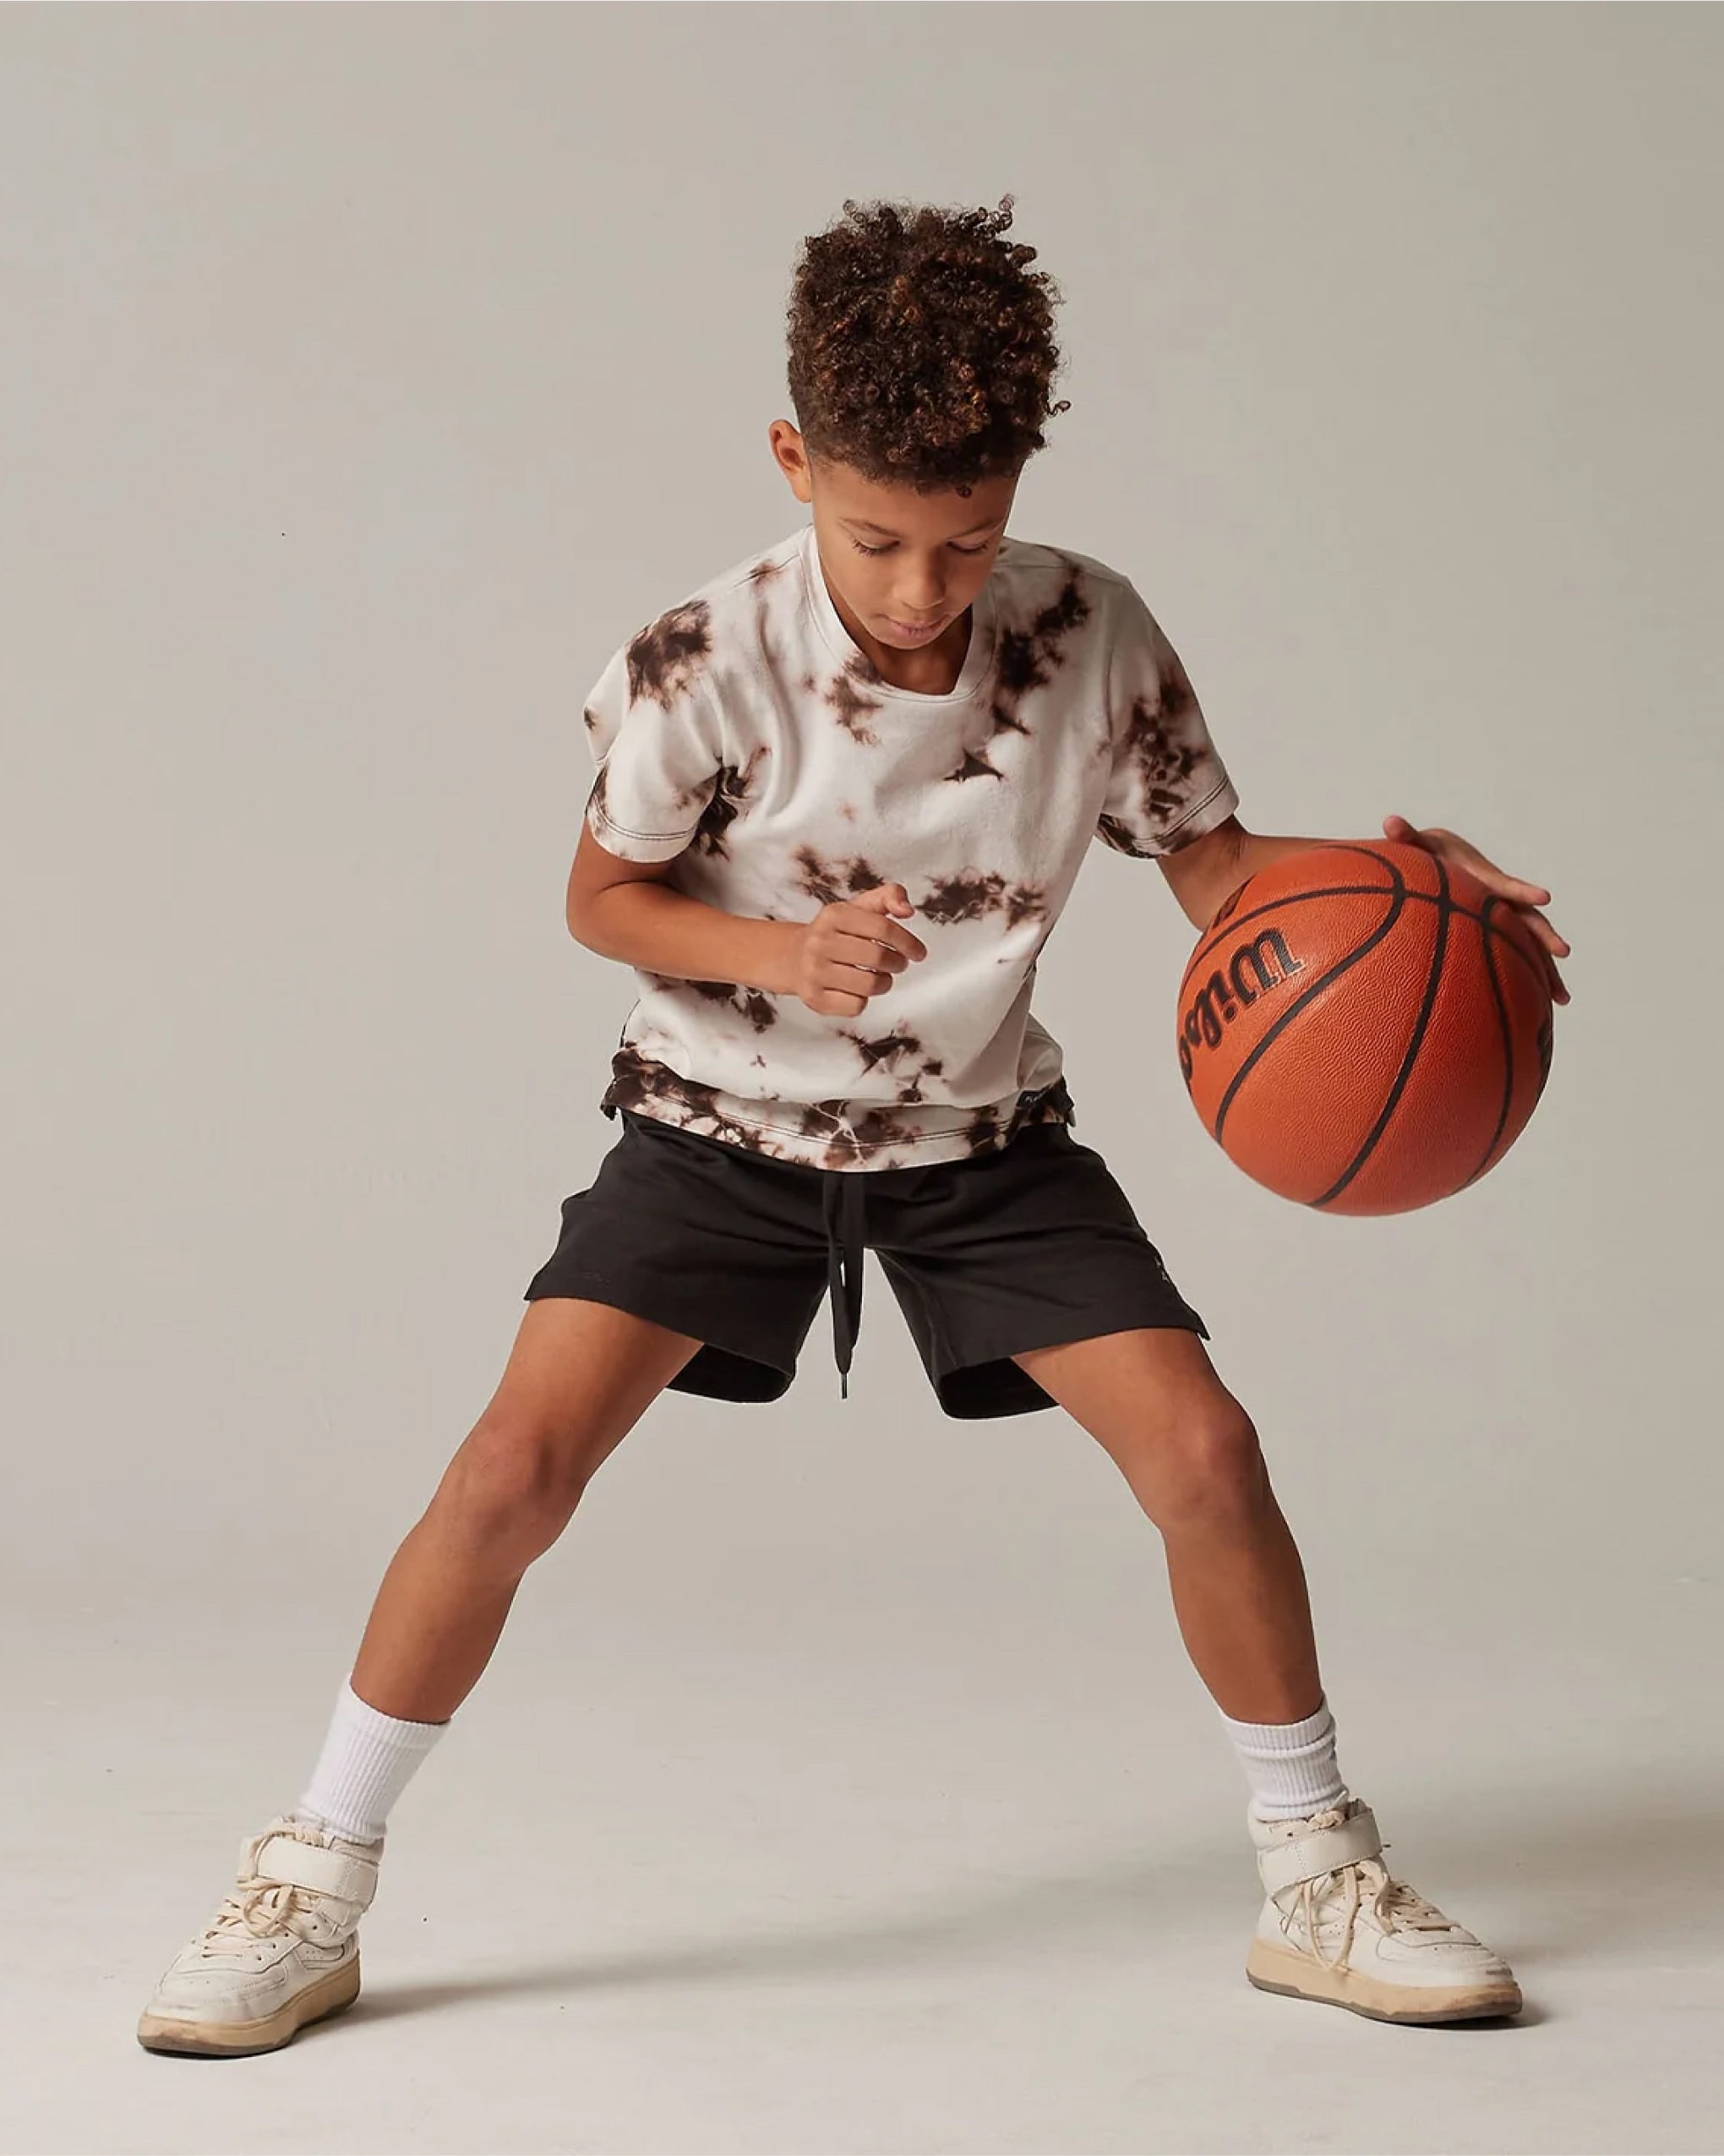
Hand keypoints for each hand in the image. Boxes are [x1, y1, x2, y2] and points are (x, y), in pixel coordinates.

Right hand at [791, 883, 926, 1016]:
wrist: (792, 957)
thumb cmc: (836, 933)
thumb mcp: (859, 907)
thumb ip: (889, 897)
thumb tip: (907, 910)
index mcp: (834, 915)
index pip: (882, 928)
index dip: (908, 942)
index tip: (919, 953)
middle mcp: (819, 942)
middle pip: (878, 958)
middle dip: (898, 963)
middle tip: (898, 964)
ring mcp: (814, 971)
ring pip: (870, 985)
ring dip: (884, 983)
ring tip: (880, 977)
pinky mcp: (814, 998)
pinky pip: (856, 1006)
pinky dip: (864, 1000)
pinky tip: (857, 990)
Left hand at [1383, 815, 1569, 1003]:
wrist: (1443, 852)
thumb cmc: (1428, 850)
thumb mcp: (1418, 842)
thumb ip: (1405, 834)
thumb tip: (1389, 820)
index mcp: (1483, 878)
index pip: (1504, 885)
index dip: (1522, 890)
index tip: (1543, 897)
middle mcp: (1500, 899)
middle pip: (1529, 919)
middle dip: (1545, 936)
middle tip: (1563, 952)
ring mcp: (1503, 915)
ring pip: (1530, 943)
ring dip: (1547, 969)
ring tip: (1563, 999)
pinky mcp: (1499, 928)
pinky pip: (1518, 955)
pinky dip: (1530, 977)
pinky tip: (1542, 1005)